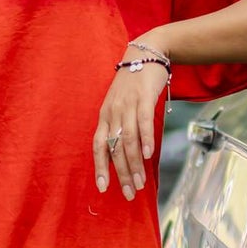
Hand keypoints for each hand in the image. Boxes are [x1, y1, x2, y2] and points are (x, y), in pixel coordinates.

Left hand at [93, 46, 168, 200]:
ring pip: (128, 139)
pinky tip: (148, 154)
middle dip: (121, 173)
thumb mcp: (120, 105)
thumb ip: (120, 126)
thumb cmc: (133, 84)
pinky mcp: (143, 97)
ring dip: (134, 163)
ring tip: (141, 182)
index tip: (103, 188)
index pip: (98, 146)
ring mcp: (127, 104)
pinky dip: (145, 139)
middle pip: (115, 148)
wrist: (146, 54)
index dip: (100, 167)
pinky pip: (143, 121)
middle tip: (130, 193)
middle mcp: (113, 112)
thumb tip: (124, 154)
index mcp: (105, 116)